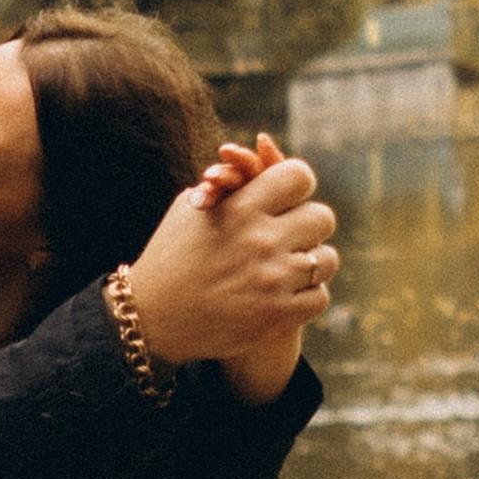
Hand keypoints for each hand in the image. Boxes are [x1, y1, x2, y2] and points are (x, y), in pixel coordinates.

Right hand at [127, 150, 337, 368]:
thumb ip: (230, 186)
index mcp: (241, 208)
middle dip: (307, 225)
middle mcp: (262, 241)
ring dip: (311, 262)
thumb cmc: (171, 257)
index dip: (296, 185)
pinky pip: (319, 297)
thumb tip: (261, 159)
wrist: (151, 318)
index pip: (300, 176)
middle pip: (322, 217)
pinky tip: (286, 294)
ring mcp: (273, 280)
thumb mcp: (191, 210)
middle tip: (291, 235)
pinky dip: (306, 296)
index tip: (288, 199)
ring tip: (290, 267)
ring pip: (326, 259)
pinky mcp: (278, 315)